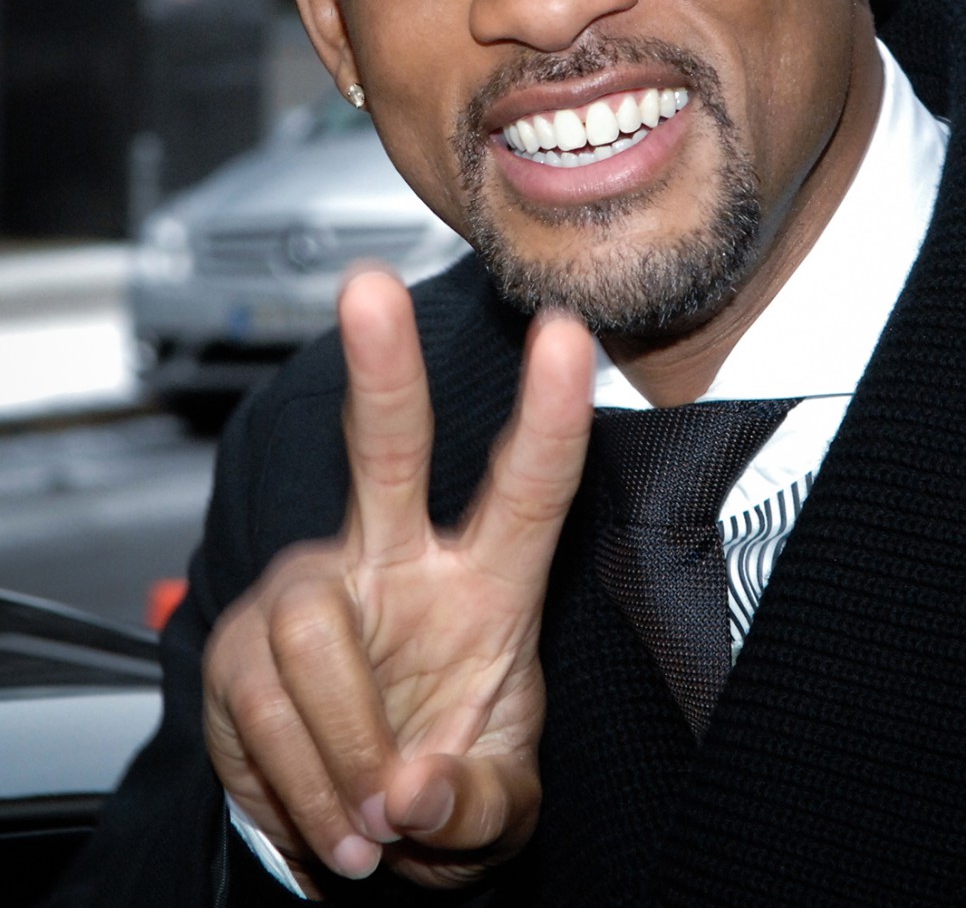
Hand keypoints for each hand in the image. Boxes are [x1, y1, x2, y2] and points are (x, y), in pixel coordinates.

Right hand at [203, 267, 593, 893]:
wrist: (357, 833)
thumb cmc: (444, 782)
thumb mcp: (492, 811)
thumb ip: (475, 806)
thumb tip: (415, 788)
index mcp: (486, 584)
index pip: (529, 488)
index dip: (549, 414)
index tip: (569, 333)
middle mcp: (396, 563)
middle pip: (385, 448)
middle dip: (382, 368)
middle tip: (369, 289)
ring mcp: (313, 594)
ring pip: (313, 630)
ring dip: (343, 748)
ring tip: (369, 820)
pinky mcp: (240, 642)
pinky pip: (261, 699)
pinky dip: (298, 781)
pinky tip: (326, 813)